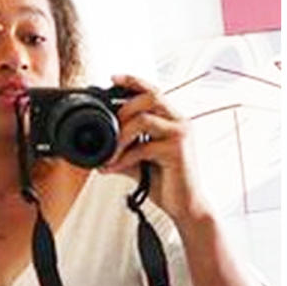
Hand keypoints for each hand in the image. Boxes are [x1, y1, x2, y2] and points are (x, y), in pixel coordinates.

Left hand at [99, 74, 209, 225]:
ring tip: (109, 153)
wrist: (186, 207)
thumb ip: (125, 149)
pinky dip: (123, 157)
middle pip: (151, 97)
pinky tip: (112, 167)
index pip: (155, 91)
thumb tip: (100, 148)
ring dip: (120, 135)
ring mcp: (181, 135)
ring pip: (144, 119)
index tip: (113, 78)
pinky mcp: (177, 150)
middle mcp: (181, 122)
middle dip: (124, 108)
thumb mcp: (141, 161)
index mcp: (174, 120)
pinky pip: (143, 147)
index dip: (134, 81)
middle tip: (108, 127)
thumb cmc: (168, 183)